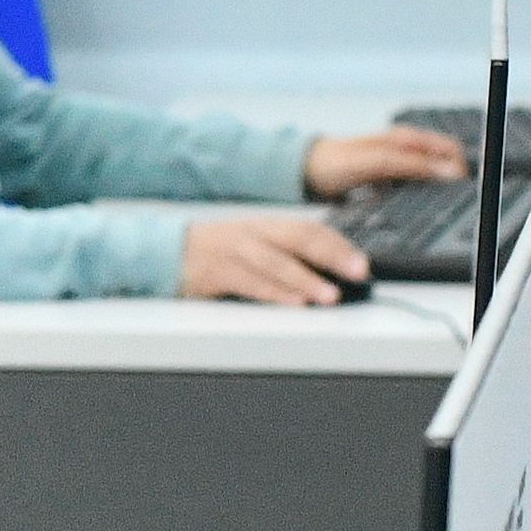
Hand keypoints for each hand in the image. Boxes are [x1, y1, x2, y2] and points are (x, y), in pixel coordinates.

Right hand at [177, 210, 372, 307]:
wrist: (168, 252)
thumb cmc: (218, 254)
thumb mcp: (254, 246)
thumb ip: (287, 256)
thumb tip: (329, 274)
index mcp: (268, 226)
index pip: (310, 230)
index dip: (339, 245)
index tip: (363, 263)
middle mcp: (255, 234)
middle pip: (299, 239)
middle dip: (332, 256)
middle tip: (358, 272)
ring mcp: (235, 252)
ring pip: (277, 263)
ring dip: (306, 280)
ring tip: (330, 296)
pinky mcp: (217, 273)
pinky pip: (250, 283)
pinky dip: (274, 294)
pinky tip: (293, 303)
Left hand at [302, 125, 469, 196]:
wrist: (306, 171)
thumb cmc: (338, 162)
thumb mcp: (379, 163)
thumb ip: (413, 164)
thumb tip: (449, 171)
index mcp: (409, 139)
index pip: (453, 151)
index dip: (463, 170)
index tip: (464, 192)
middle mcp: (407, 149)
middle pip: (444, 166)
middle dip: (450, 183)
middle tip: (448, 205)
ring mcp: (398, 165)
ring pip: (429, 179)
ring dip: (433, 192)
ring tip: (433, 209)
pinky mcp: (387, 181)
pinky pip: (411, 190)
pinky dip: (415, 199)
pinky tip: (410, 211)